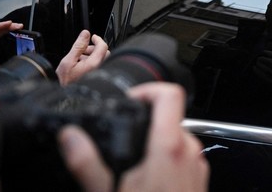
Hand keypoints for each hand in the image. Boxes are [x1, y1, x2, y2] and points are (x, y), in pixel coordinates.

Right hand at [56, 30, 109, 85]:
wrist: (66, 96)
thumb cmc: (65, 82)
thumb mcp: (68, 61)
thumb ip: (78, 46)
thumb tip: (85, 34)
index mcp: (93, 64)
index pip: (102, 46)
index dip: (97, 39)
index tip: (92, 37)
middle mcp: (100, 68)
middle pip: (104, 52)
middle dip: (94, 48)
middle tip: (83, 50)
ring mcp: (100, 73)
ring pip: (102, 59)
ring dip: (92, 55)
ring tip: (79, 59)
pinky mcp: (98, 76)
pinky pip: (99, 65)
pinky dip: (92, 62)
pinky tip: (81, 66)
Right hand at [57, 82, 208, 191]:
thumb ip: (87, 162)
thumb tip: (71, 138)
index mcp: (169, 148)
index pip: (170, 94)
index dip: (149, 89)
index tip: (131, 99)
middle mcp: (190, 153)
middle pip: (171, 117)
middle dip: (146, 123)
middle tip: (124, 138)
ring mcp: (198, 167)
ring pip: (177, 138)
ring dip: (155, 144)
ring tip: (133, 166)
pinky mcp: (200, 181)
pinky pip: (184, 158)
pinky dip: (166, 160)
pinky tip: (147, 182)